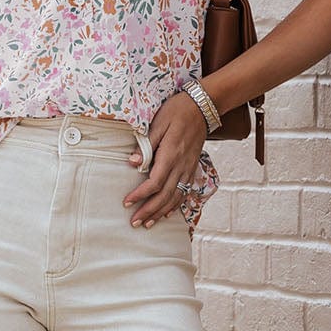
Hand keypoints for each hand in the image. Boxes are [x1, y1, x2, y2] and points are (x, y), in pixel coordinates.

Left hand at [123, 92, 207, 227]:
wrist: (203, 107)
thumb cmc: (178, 111)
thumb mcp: (158, 123)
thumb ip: (146, 145)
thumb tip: (132, 163)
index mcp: (171, 155)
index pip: (154, 182)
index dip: (140, 195)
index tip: (127, 203)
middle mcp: (181, 166)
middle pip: (165, 196)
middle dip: (149, 212)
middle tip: (135, 223)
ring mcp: (189, 168)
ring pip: (175, 197)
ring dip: (161, 213)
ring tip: (148, 224)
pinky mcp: (192, 168)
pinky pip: (184, 192)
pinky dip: (175, 205)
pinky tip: (167, 214)